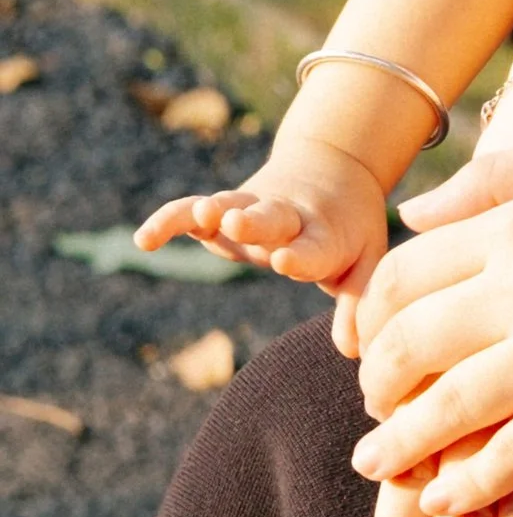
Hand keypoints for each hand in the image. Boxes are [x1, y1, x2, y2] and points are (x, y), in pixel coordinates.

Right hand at [135, 133, 386, 297]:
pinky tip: (144, 240)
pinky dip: (170, 221)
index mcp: (324, 235)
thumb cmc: (349, 227)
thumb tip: (355, 351)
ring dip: (215, 211)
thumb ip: (357, 304)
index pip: (313, 249)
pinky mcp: (226, 210)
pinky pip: (192, 211)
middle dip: (255, 223)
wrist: (334, 165)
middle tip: (238, 222)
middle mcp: (287, 219)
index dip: (299, 256)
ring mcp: (253, 211)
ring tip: (200, 214)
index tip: (285, 261)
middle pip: (270, 219)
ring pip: (230, 207)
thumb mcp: (365, 259)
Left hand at [347, 131, 512, 510]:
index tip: (373, 341)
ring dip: (399, 445)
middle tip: (376, 406)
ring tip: (378, 466)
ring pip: (448, 409)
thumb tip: (413, 213)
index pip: (402, 274)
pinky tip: (446, 497)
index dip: (373, 314)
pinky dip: (468, 483)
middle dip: (377, 385)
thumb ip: (495, 179)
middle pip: (409, 346)